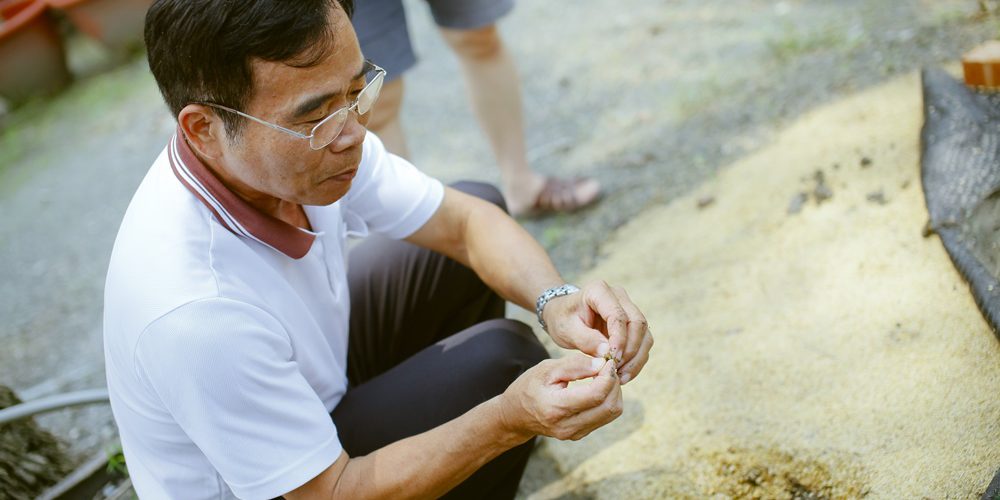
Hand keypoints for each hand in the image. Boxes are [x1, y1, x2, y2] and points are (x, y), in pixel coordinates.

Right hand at [498, 353, 621, 440]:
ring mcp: (574, 433)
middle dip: (614, 383)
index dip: (608, 376)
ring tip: (604, 376)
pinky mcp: (580, 434)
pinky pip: (605, 417)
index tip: (607, 360)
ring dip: (614, 392)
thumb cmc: (529, 387)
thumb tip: (601, 363)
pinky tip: (599, 387)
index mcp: (556, 407)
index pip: (596, 394)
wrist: (515, 415)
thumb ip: (574, 366)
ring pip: (611, 413)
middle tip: (608, 366)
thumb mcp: (546, 369)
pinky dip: (608, 400)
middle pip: (609, 406)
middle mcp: (567, 425)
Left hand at [542, 281, 652, 383]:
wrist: (562, 315)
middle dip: (630, 351)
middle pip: (638, 323)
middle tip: (615, 371)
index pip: (618, 315)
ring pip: (645, 334)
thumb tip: (607, 353)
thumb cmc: (562, 319)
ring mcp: (628, 308)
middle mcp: (619, 296)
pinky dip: (636, 360)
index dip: (619, 339)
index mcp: (599, 291)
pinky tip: (623, 375)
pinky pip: (643, 342)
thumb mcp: (566, 330)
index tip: (611, 360)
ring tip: (620, 378)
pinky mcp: (632, 324)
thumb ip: (586, 340)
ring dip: (636, 358)